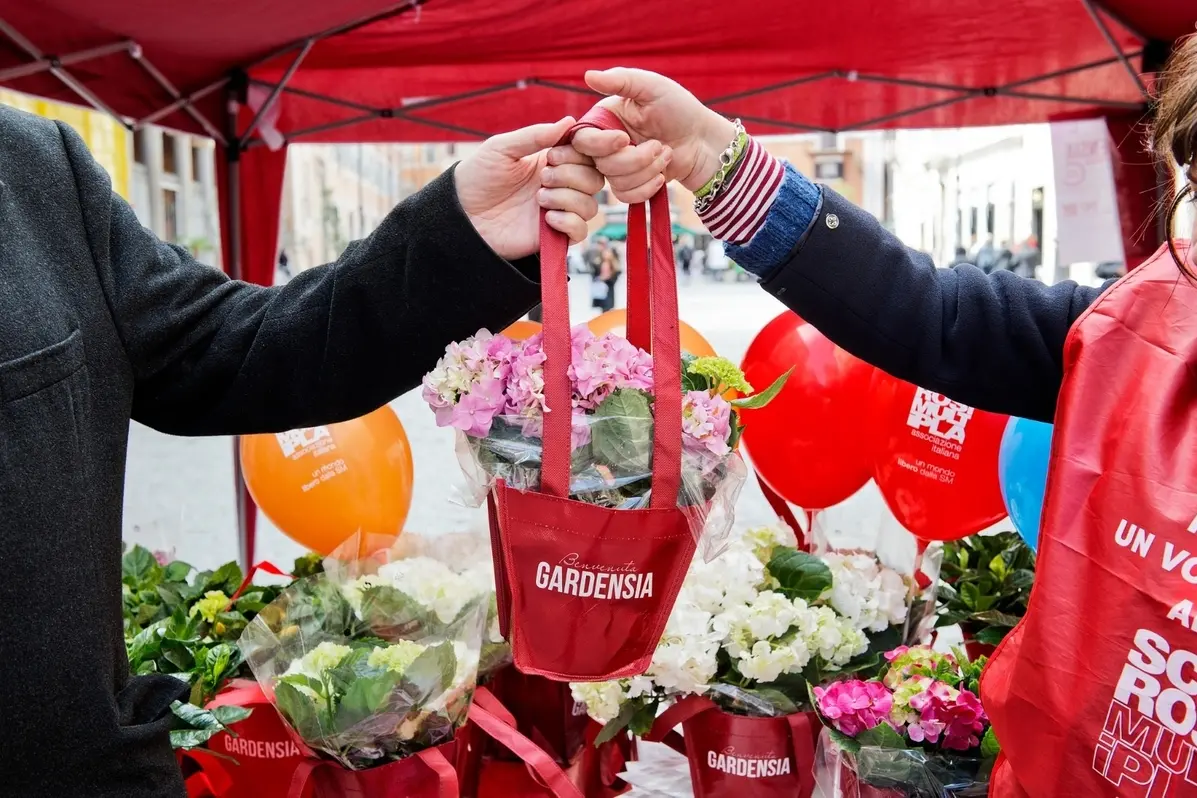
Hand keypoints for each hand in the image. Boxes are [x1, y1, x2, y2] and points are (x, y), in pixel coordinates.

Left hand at [456, 117, 604, 259]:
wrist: (461, 216)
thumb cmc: (478, 177)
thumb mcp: (502, 148)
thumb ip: (535, 135)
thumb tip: (570, 121)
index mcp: (551, 161)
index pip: (586, 155)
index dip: (579, 153)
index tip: (553, 155)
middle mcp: (560, 186)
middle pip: (594, 179)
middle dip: (571, 175)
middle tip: (543, 177)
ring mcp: (559, 211)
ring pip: (590, 205)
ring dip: (567, 198)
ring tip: (539, 198)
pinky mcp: (554, 236)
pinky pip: (581, 231)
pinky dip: (569, 222)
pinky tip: (546, 218)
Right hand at [571, 68, 737, 202]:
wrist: (702, 142)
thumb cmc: (680, 109)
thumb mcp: (652, 87)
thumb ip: (620, 80)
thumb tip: (588, 75)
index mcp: (605, 119)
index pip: (583, 139)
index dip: (601, 144)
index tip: (624, 138)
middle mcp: (606, 144)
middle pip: (601, 163)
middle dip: (635, 158)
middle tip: (659, 144)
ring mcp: (617, 167)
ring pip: (616, 181)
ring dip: (648, 170)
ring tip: (665, 153)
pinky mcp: (630, 186)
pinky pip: (625, 196)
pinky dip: (647, 187)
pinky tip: (662, 175)